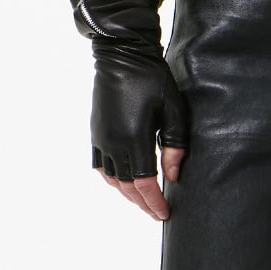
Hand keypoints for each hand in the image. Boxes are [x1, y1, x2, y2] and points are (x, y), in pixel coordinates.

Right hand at [90, 50, 188, 220]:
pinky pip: (100, 166)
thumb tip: (174, 177)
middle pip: (127, 187)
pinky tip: (123, 183)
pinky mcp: (96, 132)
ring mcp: (101, 139)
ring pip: (112, 180)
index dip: (155, 203)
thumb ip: (175, 146)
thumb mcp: (173, 110)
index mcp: (134, 139)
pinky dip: (112, 180)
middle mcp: (114, 143)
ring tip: (143, 201)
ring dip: (127, 194)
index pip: (145, 184)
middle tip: (157, 214)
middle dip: (143, 204)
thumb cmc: (152, 78)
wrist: (121, 55)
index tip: (165, 214)